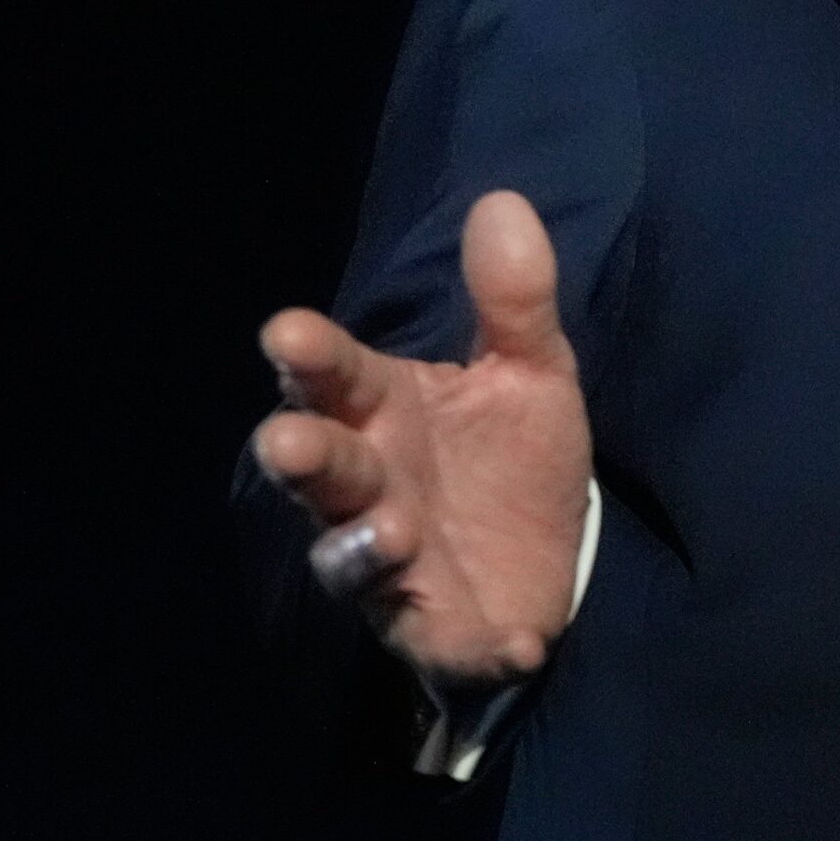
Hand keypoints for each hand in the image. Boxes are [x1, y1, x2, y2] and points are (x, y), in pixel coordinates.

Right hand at [252, 191, 592, 696]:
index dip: (310, 357)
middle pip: (322, 468)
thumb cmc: (511, 456)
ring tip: (388, 526)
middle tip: (289, 440)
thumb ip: (514, 298)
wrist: (552, 557)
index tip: (287, 330)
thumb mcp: (530, 372)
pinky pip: (438, 635)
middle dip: (302, 455)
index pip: (336, 377)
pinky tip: (512, 639)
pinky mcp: (432, 625)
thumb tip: (503, 201)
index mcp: (385, 411)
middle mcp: (371, 484)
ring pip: (350, 556)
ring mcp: (391, 561)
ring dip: (359, 544)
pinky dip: (471, 638)